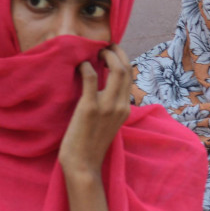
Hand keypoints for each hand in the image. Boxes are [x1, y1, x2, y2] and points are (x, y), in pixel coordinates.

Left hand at [59, 45, 131, 179]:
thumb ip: (110, 107)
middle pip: (126, 69)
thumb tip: (102, 90)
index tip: (111, 52)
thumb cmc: (91, 145)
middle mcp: (121, 106)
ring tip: (94, 52)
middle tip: (104, 46)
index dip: (122, 59)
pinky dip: (86, 67)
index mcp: (126, 109)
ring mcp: (107, 107)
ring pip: (116, 70)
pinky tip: (80, 66)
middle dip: (116, 52)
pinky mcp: (89, 108)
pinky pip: (90, 79)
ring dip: (106, 55)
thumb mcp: (108, 124)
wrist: (83, 164)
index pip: (130, 77)